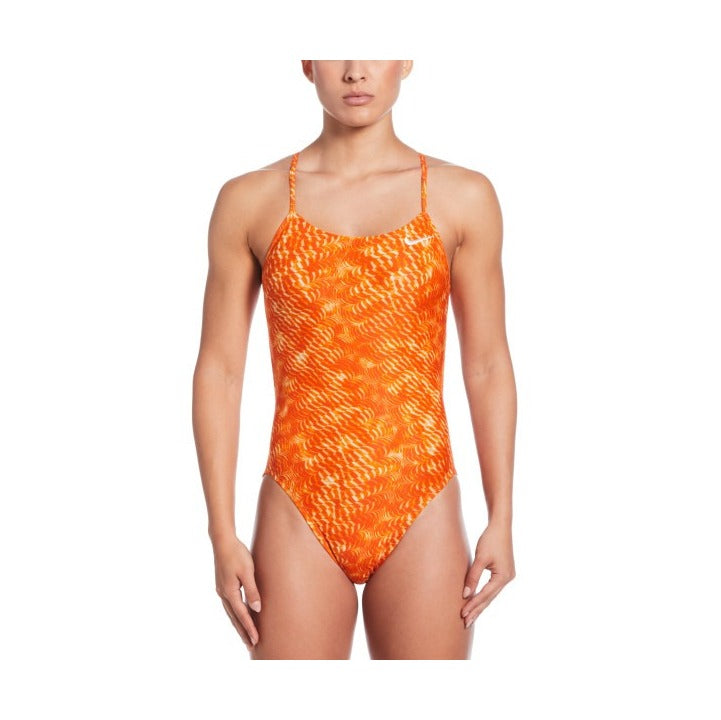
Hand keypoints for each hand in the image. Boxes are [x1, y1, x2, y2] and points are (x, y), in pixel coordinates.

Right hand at [212, 535, 261, 649]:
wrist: (222, 541)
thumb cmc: (237, 554)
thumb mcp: (247, 571)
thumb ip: (252, 591)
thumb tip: (257, 609)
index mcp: (229, 592)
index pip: (242, 615)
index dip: (250, 628)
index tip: (256, 641)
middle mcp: (223, 594)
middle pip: (234, 618)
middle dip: (243, 632)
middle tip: (251, 645)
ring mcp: (221, 590)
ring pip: (231, 612)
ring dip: (238, 624)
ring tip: (245, 635)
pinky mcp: (222, 585)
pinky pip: (230, 605)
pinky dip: (235, 614)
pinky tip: (239, 615)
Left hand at [461, 521, 514, 626]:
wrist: (501, 526)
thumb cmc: (490, 539)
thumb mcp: (480, 558)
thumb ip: (473, 576)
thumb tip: (465, 594)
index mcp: (503, 577)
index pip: (485, 595)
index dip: (473, 605)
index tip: (462, 615)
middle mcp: (507, 579)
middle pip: (489, 598)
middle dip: (477, 610)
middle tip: (465, 623)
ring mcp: (507, 576)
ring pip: (490, 595)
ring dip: (480, 605)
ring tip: (469, 617)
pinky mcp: (503, 572)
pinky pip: (492, 588)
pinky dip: (483, 596)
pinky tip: (476, 601)